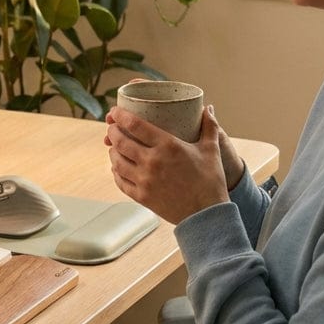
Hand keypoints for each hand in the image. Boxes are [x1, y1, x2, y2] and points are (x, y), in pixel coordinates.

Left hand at [104, 105, 229, 223]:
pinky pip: (119, 180)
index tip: (115, 111)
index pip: (135, 125)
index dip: (120, 115)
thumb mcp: (211, 150)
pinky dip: (115, 171)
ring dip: (112, 151)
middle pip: (120, 141)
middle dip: (112, 131)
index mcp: (168, 146)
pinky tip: (118, 167)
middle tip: (112, 127)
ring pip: (116, 160)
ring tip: (114, 146)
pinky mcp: (141, 196)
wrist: (207, 215)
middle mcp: (152, 161)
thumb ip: (209, 127)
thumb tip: (208, 108)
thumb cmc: (210, 182)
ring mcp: (144, 180)